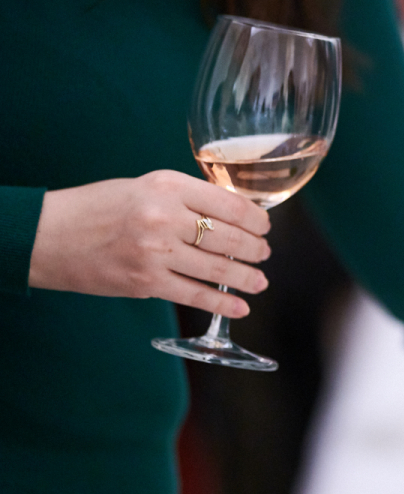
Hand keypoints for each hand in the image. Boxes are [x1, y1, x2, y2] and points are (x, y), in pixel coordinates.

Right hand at [29, 170, 271, 316]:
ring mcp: (156, 252)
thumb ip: (186, 197)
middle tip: (264, 254)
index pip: (229, 203)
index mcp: (168, 186)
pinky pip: (195, 294)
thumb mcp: (146, 186)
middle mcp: (164, 216)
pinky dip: (222, 303)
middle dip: (256, 249)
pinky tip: (240, 307)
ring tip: (259, 281)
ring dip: (246, 278)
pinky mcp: (145, 281)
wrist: (49, 235)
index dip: (256, 219)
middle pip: (229, 237)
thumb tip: (232, 212)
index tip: (264, 227)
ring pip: (217, 268)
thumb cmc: (99, 207)